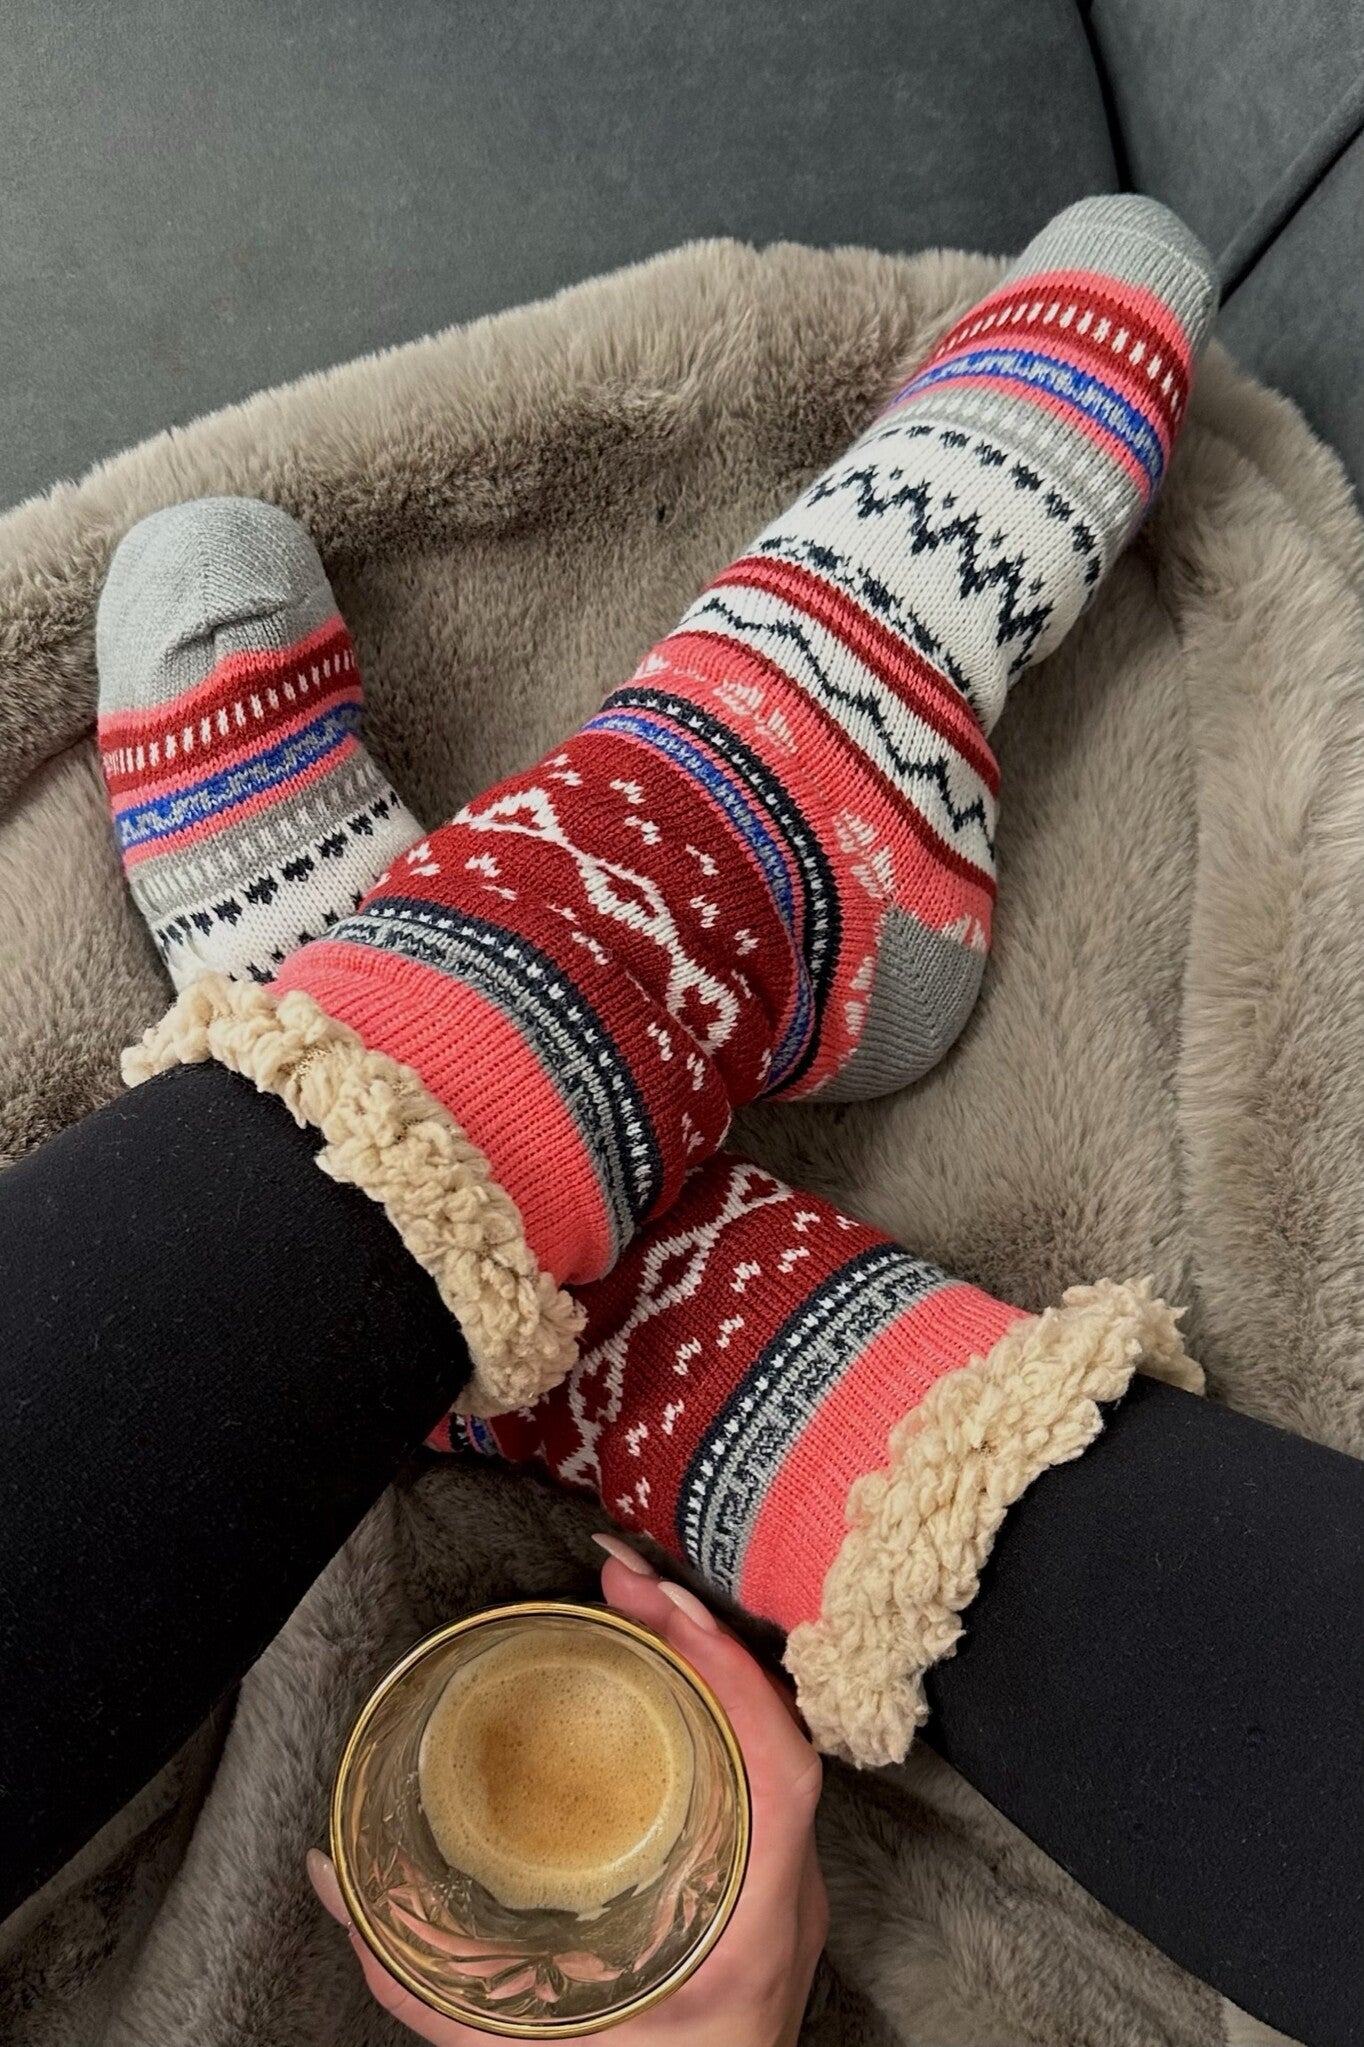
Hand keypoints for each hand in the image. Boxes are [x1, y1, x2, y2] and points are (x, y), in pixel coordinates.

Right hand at [308, 1543, 826, 2045]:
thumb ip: (422, 1976)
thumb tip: (338, 1878)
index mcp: (750, 1928)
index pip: (780, 1771)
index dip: (732, 1675)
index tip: (662, 1609)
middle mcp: (786, 1896)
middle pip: (777, 1731)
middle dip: (704, 1637)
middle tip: (625, 1578)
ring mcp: (790, 1886)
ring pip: (774, 1740)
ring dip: (710, 1664)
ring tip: (639, 1603)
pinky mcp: (773, 1880)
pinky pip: (762, 1766)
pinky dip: (718, 1706)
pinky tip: (671, 1671)